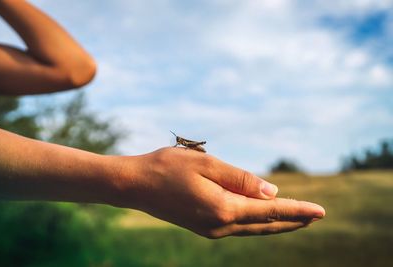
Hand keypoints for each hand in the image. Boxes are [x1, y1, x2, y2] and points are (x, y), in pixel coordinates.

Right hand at [110, 147, 324, 237]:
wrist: (135, 185)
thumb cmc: (168, 167)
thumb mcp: (208, 165)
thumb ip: (242, 180)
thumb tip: (272, 192)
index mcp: (223, 209)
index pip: (270, 210)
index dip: (297, 210)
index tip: (320, 212)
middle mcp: (219, 225)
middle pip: (265, 224)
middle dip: (292, 220)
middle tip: (315, 216)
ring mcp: (210, 229)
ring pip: (252, 228)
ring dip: (275, 222)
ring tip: (296, 217)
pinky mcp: (203, 227)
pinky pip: (238, 226)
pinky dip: (256, 221)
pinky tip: (262, 216)